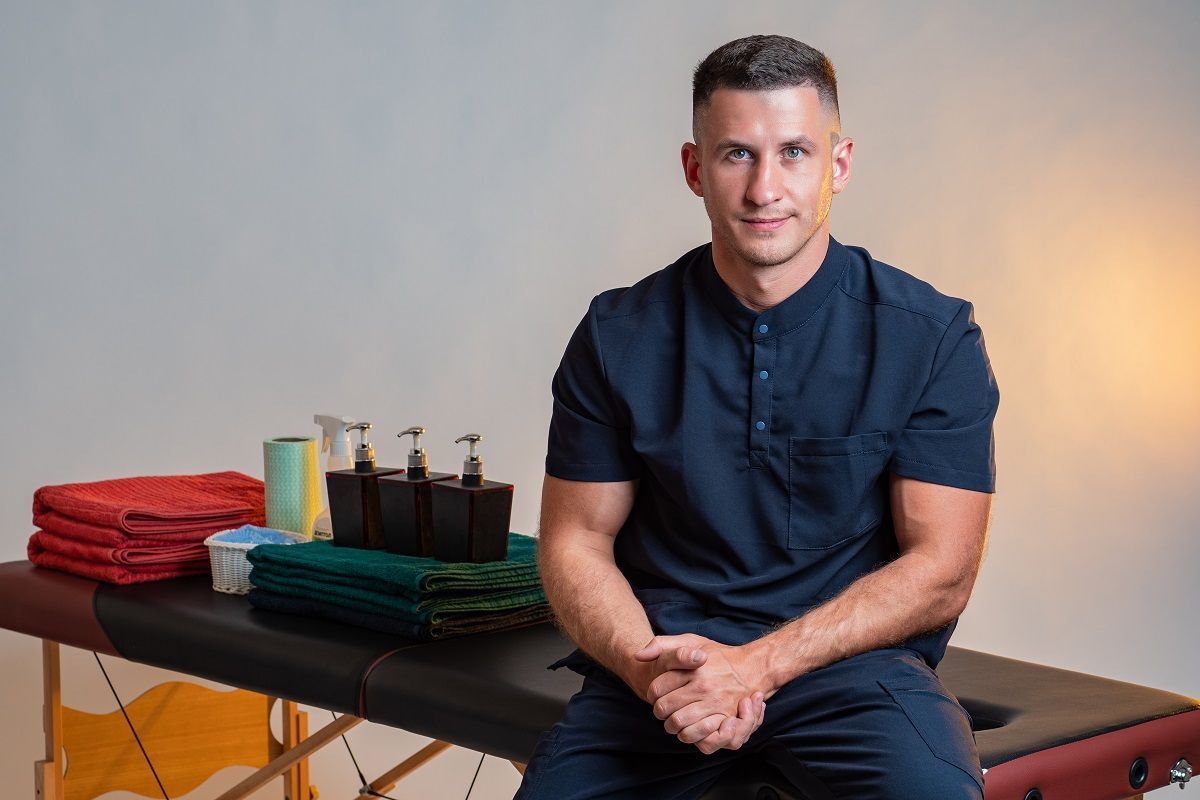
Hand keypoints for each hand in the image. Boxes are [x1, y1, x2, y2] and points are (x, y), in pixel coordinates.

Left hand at [635, 635, 770, 751]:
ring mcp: (716, 704)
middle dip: (659, 712)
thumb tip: (638, 655)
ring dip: (672, 726)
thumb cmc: (718, 655)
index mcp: (693, 668)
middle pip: (664, 708)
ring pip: (680, 725)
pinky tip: (689, 729)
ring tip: (673, 721)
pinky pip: (702, 739)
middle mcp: (704, 686)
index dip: (651, 694)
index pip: (657, 688)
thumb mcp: (691, 640)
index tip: (654, 695)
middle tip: (662, 710)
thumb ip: (662, 644)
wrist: (752, 667)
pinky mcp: (728, 719)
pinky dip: (691, 737)